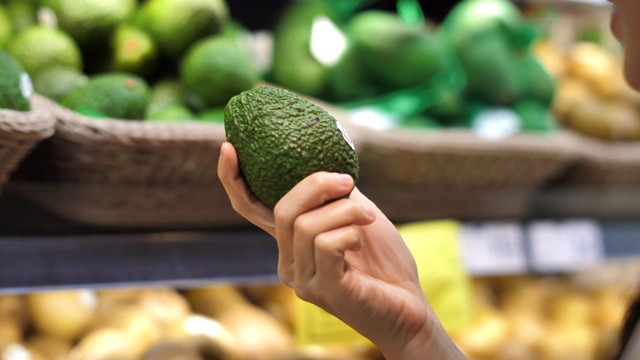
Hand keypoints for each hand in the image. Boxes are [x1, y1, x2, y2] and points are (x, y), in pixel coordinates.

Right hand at [218, 142, 465, 359]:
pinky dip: (350, 232)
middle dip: (317, 186)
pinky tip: (362, 239)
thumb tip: (325, 165)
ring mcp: (302, 280)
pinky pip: (326, 244)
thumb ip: (334, 195)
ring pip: (306, 225)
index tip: (228, 148)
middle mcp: (288, 263)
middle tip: (348, 182)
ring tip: (369, 216)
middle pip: (282, 210)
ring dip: (346, 211)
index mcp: (290, 243)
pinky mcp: (323, 290)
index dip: (233, 179)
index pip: (249, 210)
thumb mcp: (355, 215)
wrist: (410, 306)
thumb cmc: (384, 262)